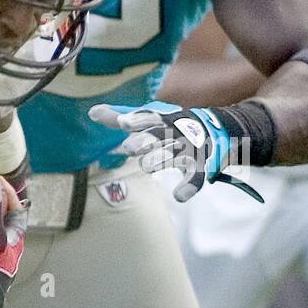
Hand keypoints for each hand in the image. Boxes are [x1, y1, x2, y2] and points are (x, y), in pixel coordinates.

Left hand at [93, 100, 244, 202]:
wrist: (215, 132)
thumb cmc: (171, 127)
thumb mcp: (148, 119)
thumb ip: (120, 116)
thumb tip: (92, 112)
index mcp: (162, 120)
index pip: (148, 118)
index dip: (136, 121)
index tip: (123, 124)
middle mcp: (175, 132)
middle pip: (156, 137)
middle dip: (143, 143)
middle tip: (131, 147)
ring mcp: (189, 149)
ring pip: (170, 156)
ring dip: (157, 161)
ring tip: (147, 165)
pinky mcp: (201, 166)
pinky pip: (196, 177)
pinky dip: (189, 187)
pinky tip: (179, 195)